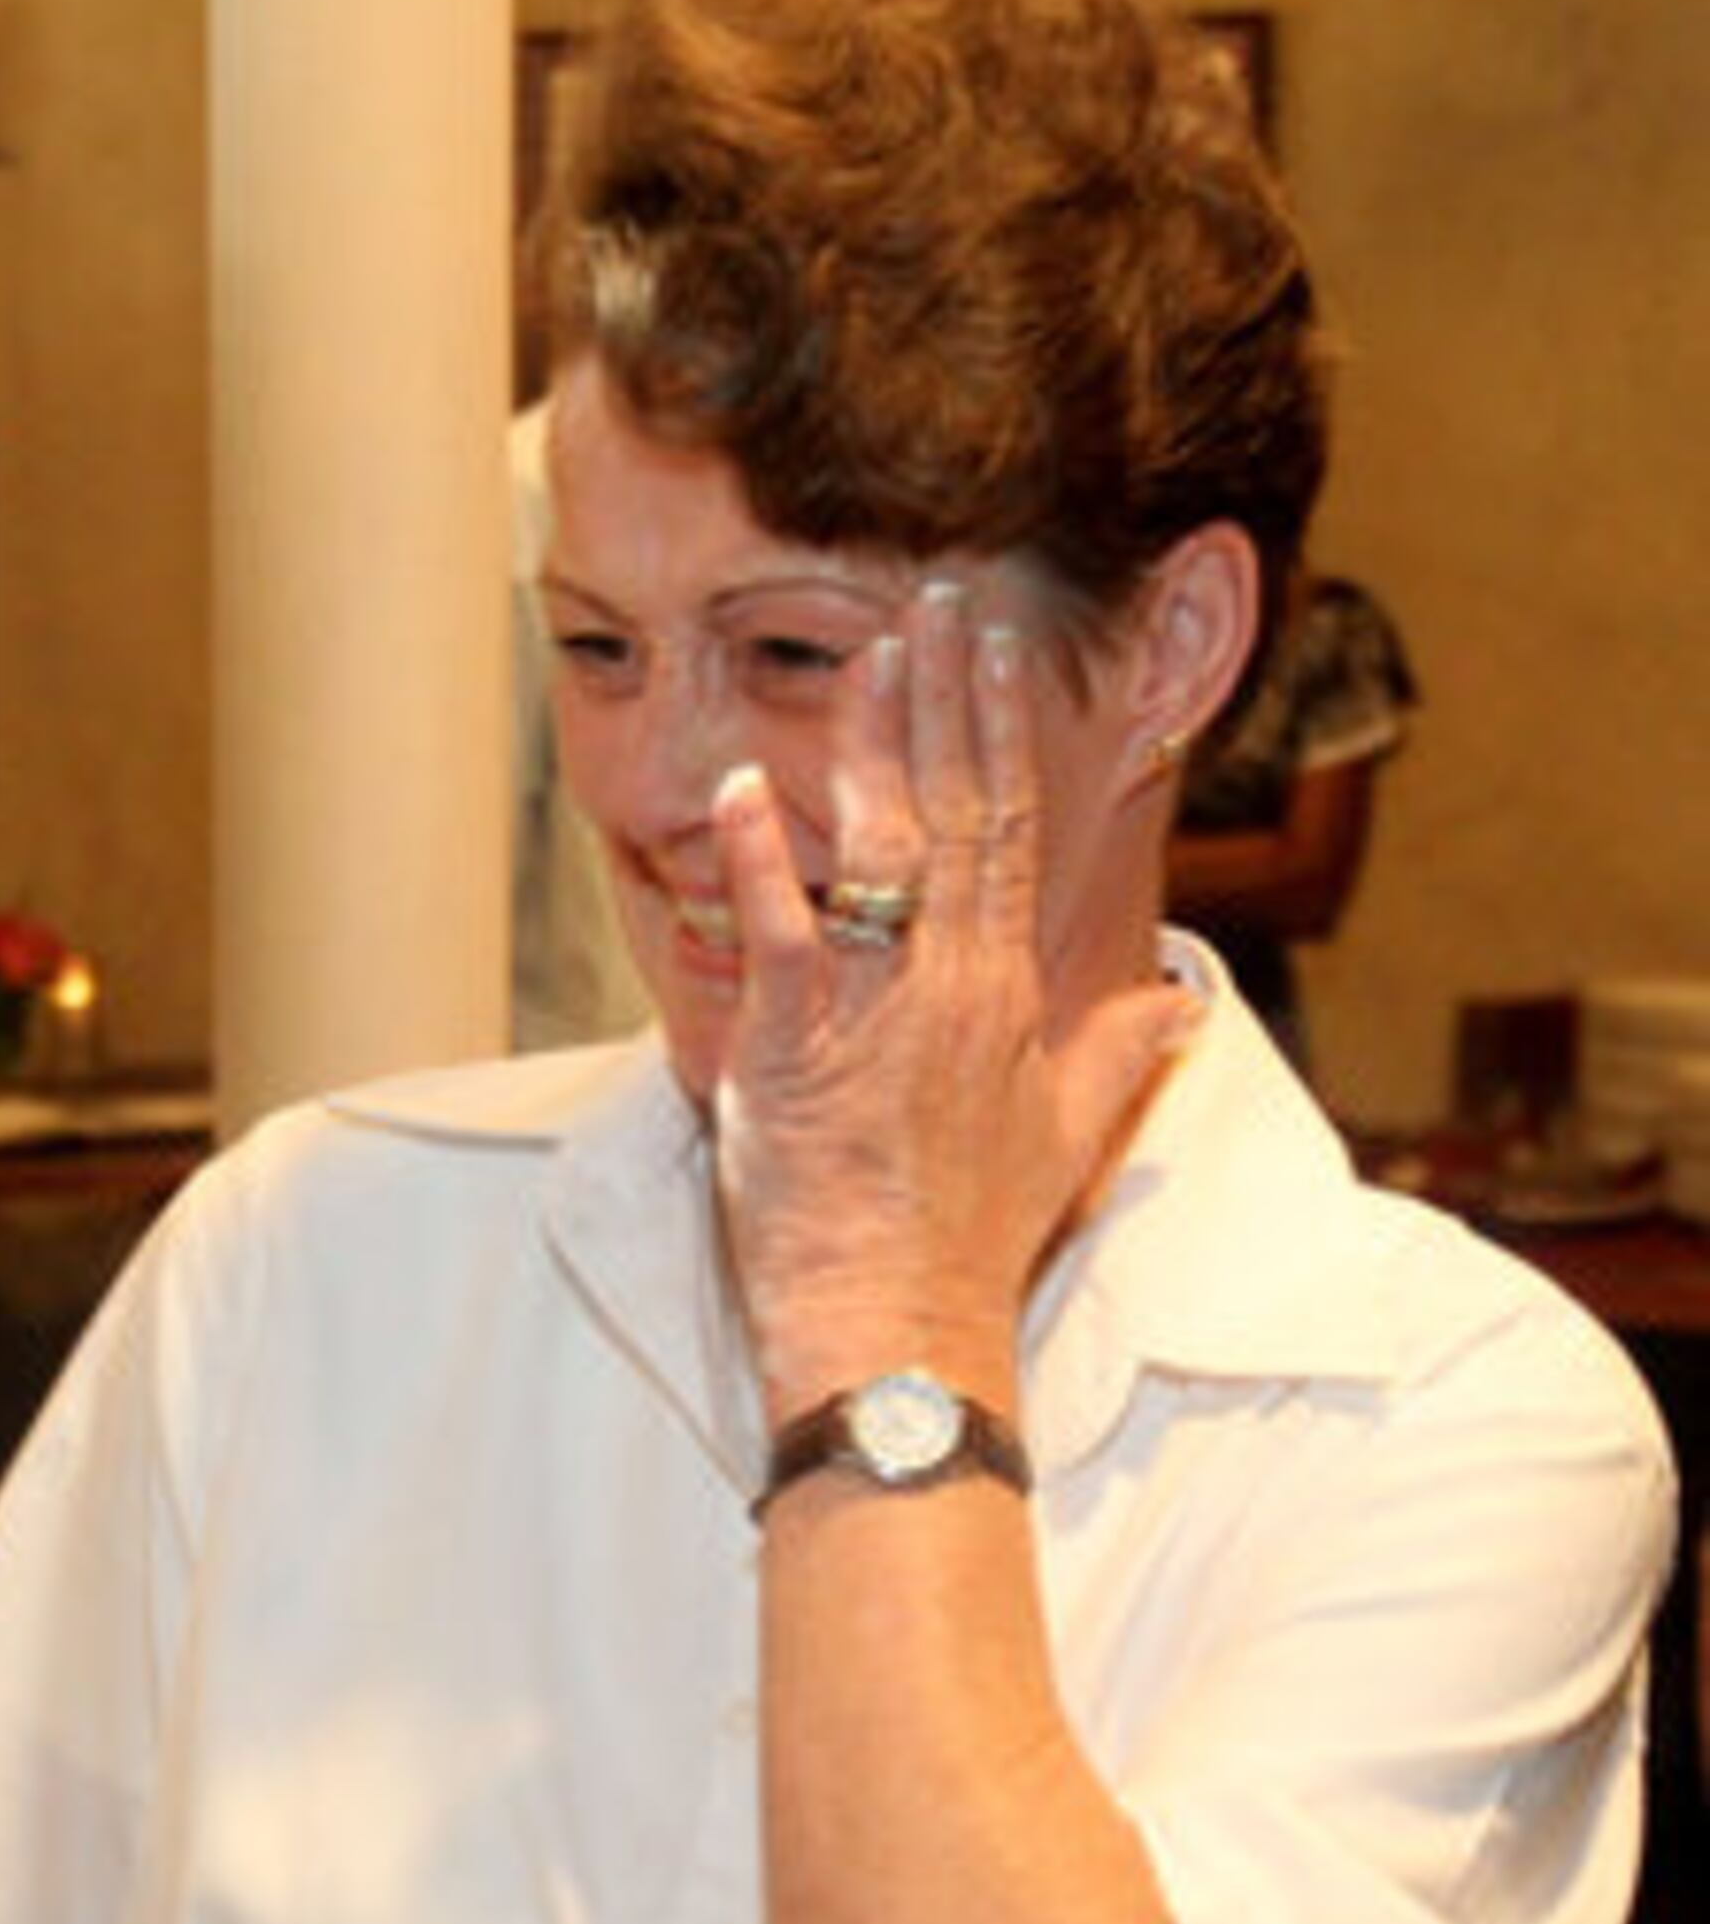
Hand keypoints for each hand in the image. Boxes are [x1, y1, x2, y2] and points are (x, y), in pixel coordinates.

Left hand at [709, 581, 1196, 1420]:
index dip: (998, 730)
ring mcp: (878, 1010)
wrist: (905, 1323)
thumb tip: (1182, 1002)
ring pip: (884, 851)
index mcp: (1007, 991)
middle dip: (946, 698)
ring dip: (871, 745)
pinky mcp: (799, 1048)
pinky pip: (784, 933)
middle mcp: (952, 983)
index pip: (1012, 830)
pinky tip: (741, 789)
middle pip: (959, 811)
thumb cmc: (970, 1238)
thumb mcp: (1066, 1136)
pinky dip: (763, 859)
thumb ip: (1121, 1054)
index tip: (990, 651)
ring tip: (865, 652)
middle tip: (937, 600)